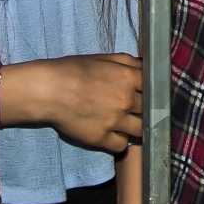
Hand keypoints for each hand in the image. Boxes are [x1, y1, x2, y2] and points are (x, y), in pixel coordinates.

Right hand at [12, 53, 141, 153]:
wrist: (49, 90)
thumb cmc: (74, 70)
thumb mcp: (104, 58)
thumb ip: (129, 63)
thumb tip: (145, 68)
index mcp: (129, 77)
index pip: (154, 88)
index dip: (151, 92)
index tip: (149, 95)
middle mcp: (127, 100)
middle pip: (149, 110)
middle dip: (144, 110)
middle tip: (137, 111)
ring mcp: (115, 121)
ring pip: (140, 130)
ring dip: (136, 128)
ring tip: (128, 125)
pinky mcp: (101, 138)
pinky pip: (121, 146)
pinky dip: (119, 142)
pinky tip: (113, 135)